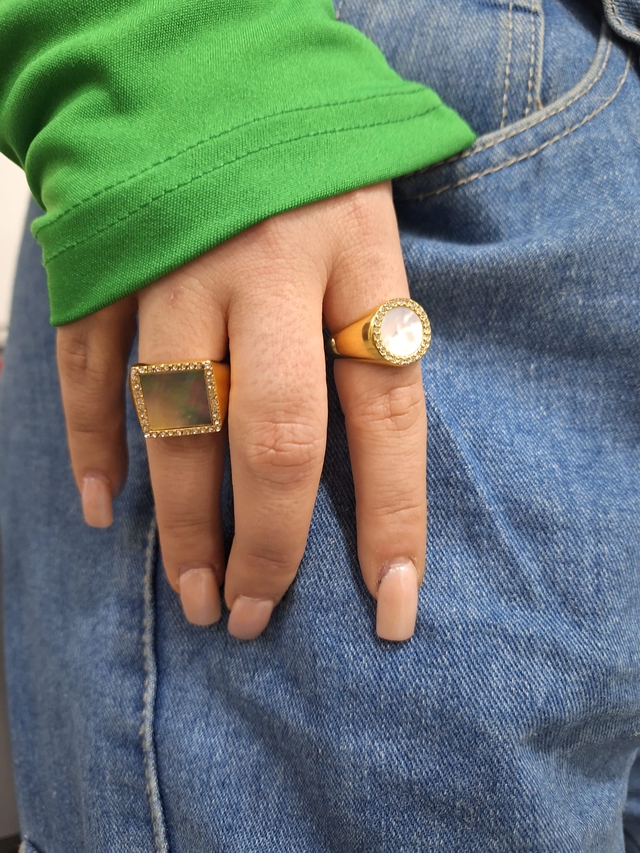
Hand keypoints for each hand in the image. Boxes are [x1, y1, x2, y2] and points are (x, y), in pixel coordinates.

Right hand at [56, 182, 426, 641]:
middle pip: (277, 437)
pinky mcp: (108, 263)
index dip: (394, 517)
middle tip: (259, 616)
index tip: (393, 606)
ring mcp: (178, 266)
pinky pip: (89, 370)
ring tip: (198, 596)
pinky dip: (91, 446)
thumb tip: (374, 448)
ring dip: (182, 523)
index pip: (388, 412)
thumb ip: (373, 319)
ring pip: (176, 422)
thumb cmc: (302, 155)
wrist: (204, 60)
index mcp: (356, 251)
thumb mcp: (368, 217)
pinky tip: (105, 509)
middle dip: (270, 546)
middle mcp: (268, 266)